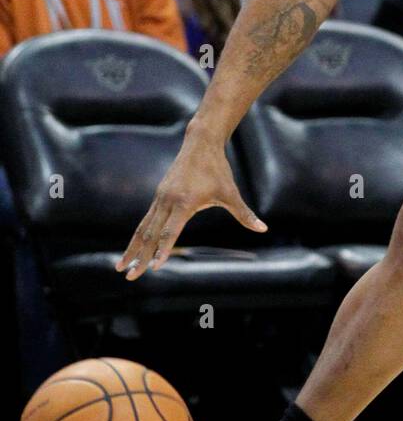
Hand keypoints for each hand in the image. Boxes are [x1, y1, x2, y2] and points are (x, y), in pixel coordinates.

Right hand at [115, 133, 266, 280]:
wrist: (200, 144)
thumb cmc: (218, 169)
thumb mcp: (231, 193)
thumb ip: (244, 214)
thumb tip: (263, 228)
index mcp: (184, 202)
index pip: (170, 232)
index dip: (163, 250)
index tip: (154, 267)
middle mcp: (167, 201)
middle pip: (150, 234)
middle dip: (139, 257)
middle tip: (130, 276)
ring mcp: (160, 198)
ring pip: (143, 228)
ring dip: (132, 248)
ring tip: (121, 267)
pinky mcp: (158, 196)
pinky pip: (145, 220)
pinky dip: (137, 236)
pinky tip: (131, 249)